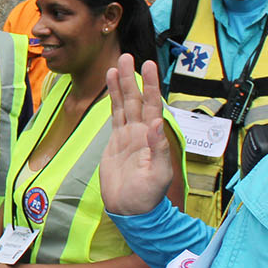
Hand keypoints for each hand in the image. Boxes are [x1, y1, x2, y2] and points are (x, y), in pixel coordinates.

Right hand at [101, 54, 174, 214]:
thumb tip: (156, 123)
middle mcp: (142, 132)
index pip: (152, 106)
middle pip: (136, 100)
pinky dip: (112, 101)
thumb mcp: (158, 174)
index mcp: (153, 138)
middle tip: (126, 57)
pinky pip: (114, 117)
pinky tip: (110, 87)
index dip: (150, 86)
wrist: (131, 211)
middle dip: (132, 79)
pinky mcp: (116, 142)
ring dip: (121, 85)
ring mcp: (129, 136)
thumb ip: (158, 148)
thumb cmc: (148, 196)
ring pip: (124, 105)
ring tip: (116, 66)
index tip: (148, 66)